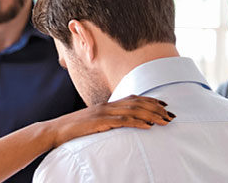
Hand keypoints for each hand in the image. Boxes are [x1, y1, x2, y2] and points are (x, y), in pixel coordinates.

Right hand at [43, 95, 173, 147]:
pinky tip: (148, 125)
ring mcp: (104, 113)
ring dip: (152, 115)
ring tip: (165, 120)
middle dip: (156, 108)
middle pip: (137, 103)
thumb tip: (120, 125)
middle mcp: (107, 106)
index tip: (164, 104)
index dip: (150, 100)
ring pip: (133, 110)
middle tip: (170, 114)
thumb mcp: (93, 123)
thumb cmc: (74, 129)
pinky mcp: (100, 122)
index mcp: (107, 105)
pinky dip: (137, 122)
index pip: (133, 98)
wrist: (57, 130)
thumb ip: (107, 121)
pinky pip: (122, 121)